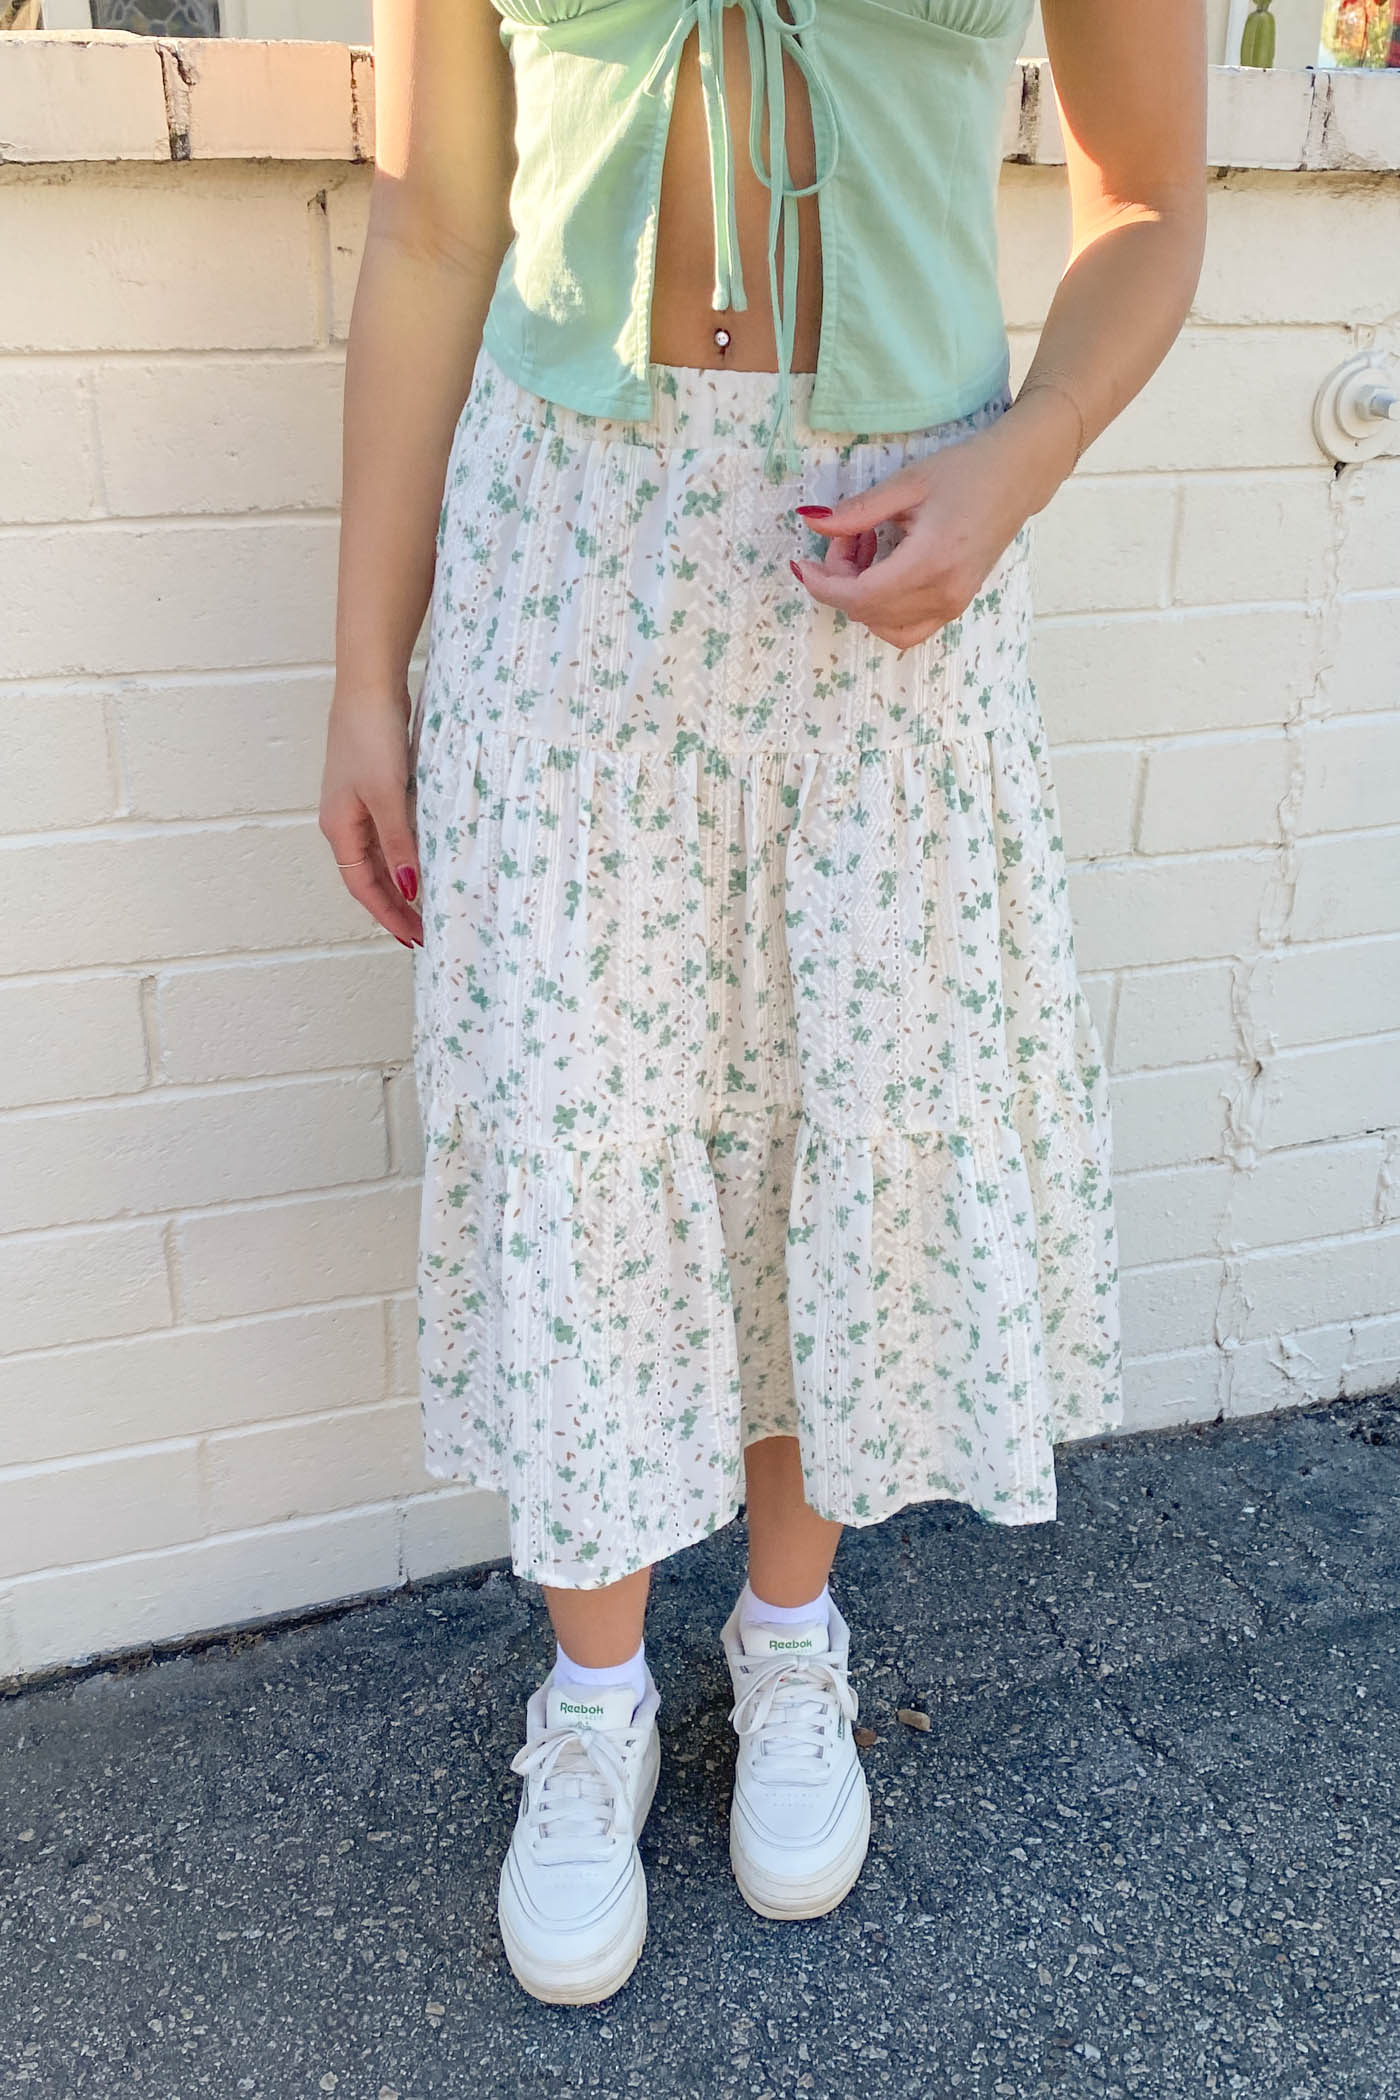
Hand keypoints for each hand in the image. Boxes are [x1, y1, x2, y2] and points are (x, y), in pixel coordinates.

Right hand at [319, 692, 423, 947]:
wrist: (369, 685)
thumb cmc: (370, 736)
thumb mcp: (388, 795)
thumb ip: (399, 843)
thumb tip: (409, 888)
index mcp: (339, 827)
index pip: (363, 887)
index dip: (388, 915)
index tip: (414, 938)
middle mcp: (345, 820)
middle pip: (370, 876)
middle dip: (396, 905)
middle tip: (427, 930)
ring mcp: (360, 804)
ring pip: (381, 856)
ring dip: (402, 881)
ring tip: (429, 904)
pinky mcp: (376, 787)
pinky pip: (390, 834)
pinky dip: (406, 853)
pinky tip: (427, 859)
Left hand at [789, 394, 1071, 648]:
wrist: (1017, 477)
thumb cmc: (965, 472)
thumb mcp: (907, 484)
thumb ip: (857, 510)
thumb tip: (811, 522)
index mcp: (930, 562)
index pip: (860, 596)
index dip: (823, 585)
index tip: (803, 564)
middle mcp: (943, 594)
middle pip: (866, 611)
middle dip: (840, 579)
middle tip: (847, 534)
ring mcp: (952, 605)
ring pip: (883, 624)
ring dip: (860, 594)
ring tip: (867, 548)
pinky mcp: (955, 606)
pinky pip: (906, 629)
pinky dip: (882, 609)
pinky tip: (883, 571)